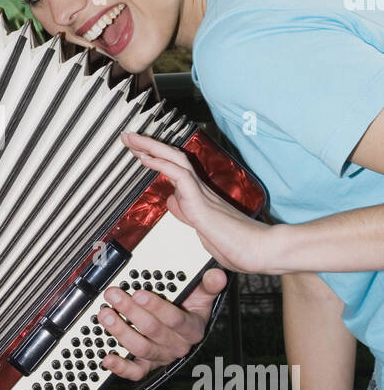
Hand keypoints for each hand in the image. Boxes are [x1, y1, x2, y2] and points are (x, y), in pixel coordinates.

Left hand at [99, 266, 226, 381]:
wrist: (186, 328)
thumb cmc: (190, 308)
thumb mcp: (202, 294)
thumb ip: (208, 285)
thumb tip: (218, 275)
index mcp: (192, 329)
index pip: (174, 319)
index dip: (156, 307)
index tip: (139, 293)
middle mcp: (177, 345)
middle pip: (153, 331)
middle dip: (131, 312)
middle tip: (114, 296)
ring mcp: (161, 356)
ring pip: (141, 348)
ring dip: (120, 332)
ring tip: (106, 315)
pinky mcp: (147, 365)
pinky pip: (135, 371)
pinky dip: (120, 367)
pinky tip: (108, 358)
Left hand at [121, 130, 273, 273]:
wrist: (260, 252)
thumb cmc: (240, 246)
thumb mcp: (203, 231)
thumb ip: (187, 215)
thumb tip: (173, 202)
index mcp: (200, 196)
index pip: (175, 169)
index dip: (156, 158)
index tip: (139, 152)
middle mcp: (201, 189)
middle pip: (173, 158)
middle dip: (148, 146)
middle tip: (129, 137)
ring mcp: (202, 193)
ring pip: (175, 159)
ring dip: (150, 148)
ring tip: (132, 139)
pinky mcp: (202, 202)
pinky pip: (179, 175)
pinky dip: (161, 163)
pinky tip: (146, 158)